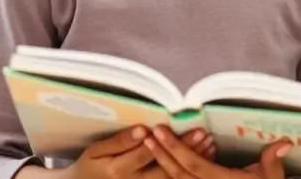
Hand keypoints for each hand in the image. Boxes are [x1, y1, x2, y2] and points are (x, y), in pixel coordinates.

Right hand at [62, 127, 215, 178]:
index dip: (160, 142)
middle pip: (165, 167)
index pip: (144, 154)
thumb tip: (142, 130)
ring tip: (209, 143)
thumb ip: (119, 142)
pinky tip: (206, 157)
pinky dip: (191, 171)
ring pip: (173, 177)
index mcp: (119, 171)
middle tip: (201, 133)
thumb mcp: (96, 152)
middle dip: (185, 150)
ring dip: (194, 160)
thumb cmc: (92, 166)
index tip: (177, 127)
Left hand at [144, 125, 290, 178]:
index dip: (176, 149)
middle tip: (148, 133)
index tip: (161, 132)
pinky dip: (167, 173)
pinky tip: (156, 162)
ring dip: (160, 162)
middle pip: (179, 173)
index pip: (193, 166)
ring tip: (146, 143)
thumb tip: (285, 142)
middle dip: (162, 153)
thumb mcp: (271, 177)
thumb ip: (272, 159)